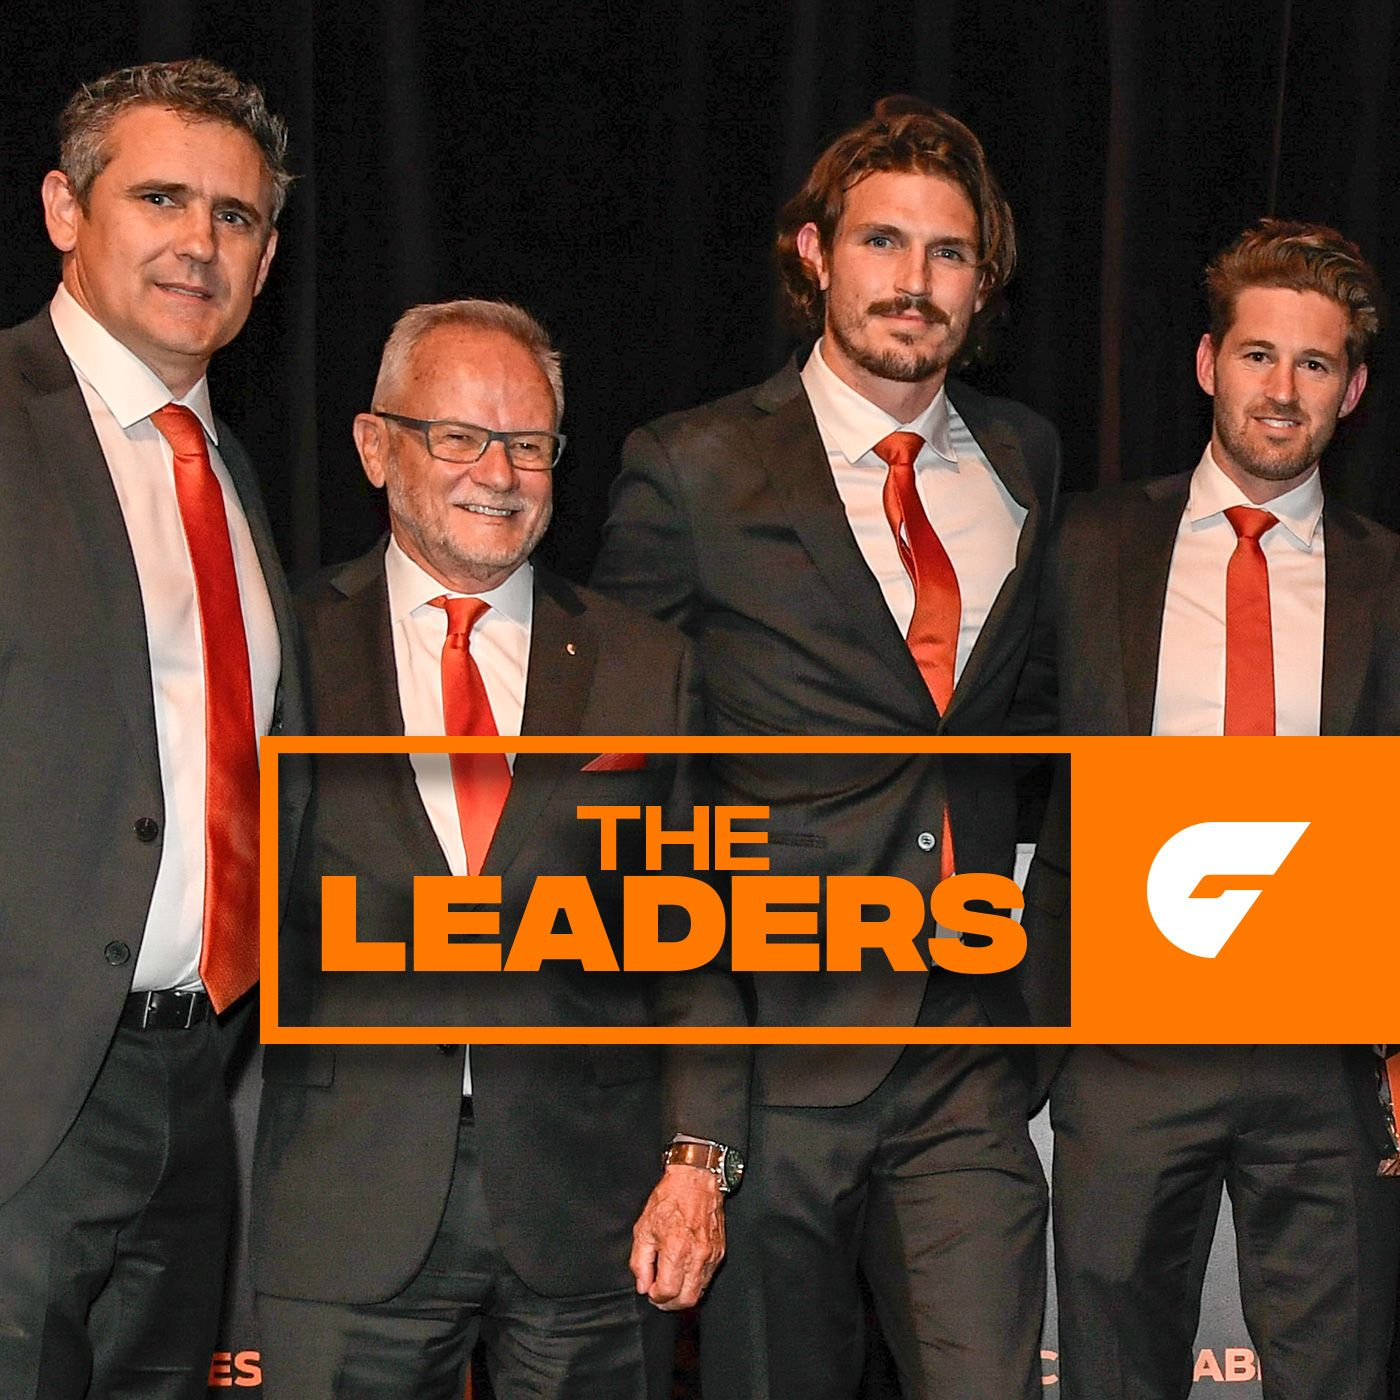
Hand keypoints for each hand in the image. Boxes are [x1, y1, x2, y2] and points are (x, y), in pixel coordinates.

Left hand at [629, 1163, 724, 1309]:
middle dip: (670, 1303)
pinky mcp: (719, 1252)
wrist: (695, 1180)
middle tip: (660, 1295)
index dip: (655, 1297)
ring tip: (671, 1283)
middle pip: (687, 1300)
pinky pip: (707, 1278)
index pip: (667, 1292)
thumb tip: (643, 1285)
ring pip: (700, 1292)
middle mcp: (697, 1256)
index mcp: (676, 1250)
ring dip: (683, 1294)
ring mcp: (711, 1255)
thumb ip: (640, 1261)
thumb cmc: (669, 1199)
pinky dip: (695, 1282)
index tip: (650, 1290)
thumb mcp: (643, 1228)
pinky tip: (684, 1272)